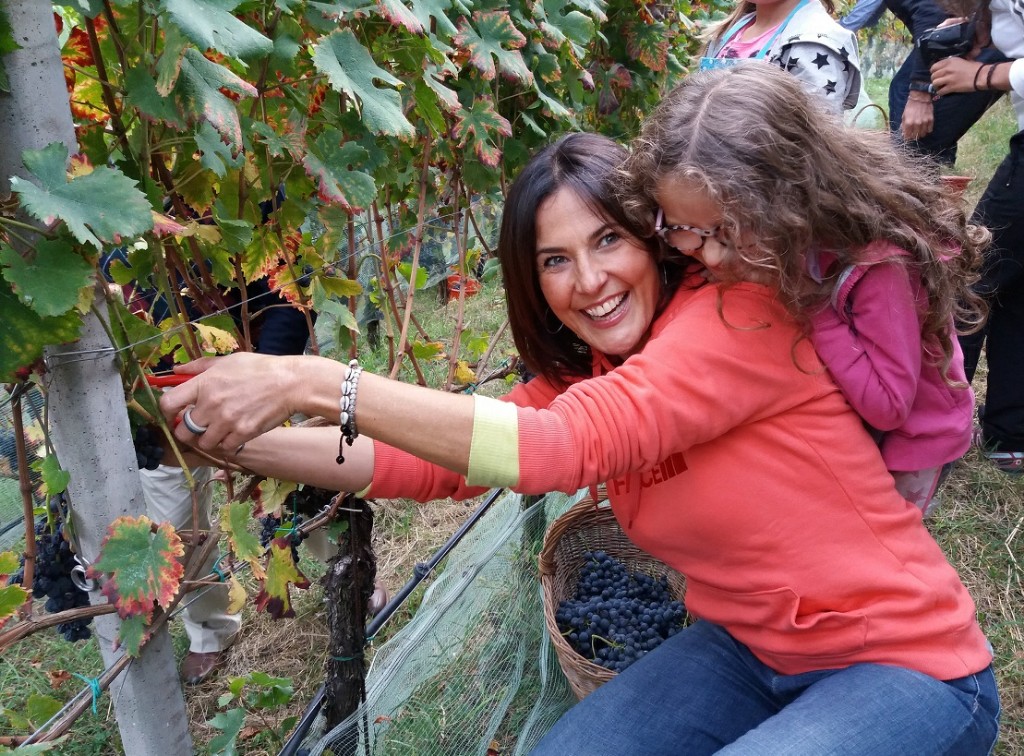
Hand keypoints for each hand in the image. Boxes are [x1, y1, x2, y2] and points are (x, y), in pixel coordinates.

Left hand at [159, 352, 322, 455]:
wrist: (290, 383)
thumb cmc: (259, 368)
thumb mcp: (227, 361)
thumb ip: (199, 367)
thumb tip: (176, 370)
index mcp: (204, 383)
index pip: (168, 404)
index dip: (166, 412)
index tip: (174, 414)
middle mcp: (211, 404)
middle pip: (182, 431)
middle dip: (187, 430)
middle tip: (198, 426)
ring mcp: (227, 421)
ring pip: (203, 443)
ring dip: (208, 439)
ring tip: (219, 430)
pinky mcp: (243, 433)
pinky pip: (224, 447)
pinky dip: (227, 443)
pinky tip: (234, 433)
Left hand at [901, 95, 934, 140]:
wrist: (920, 98)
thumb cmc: (910, 107)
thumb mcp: (904, 116)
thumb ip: (903, 125)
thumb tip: (903, 133)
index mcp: (908, 123)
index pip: (907, 136)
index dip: (907, 137)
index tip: (907, 136)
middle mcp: (917, 124)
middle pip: (915, 136)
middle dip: (913, 136)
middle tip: (913, 133)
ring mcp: (924, 122)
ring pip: (923, 134)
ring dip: (920, 134)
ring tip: (919, 131)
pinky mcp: (931, 120)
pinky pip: (930, 130)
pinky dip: (927, 130)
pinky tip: (925, 128)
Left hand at [930, 57, 981, 94]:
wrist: (981, 75)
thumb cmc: (973, 67)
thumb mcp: (961, 61)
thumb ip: (951, 64)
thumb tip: (943, 67)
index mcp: (949, 61)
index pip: (933, 67)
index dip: (934, 71)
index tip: (938, 74)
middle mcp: (947, 69)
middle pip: (933, 76)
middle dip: (935, 79)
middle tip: (940, 82)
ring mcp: (949, 78)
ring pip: (934, 83)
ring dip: (936, 86)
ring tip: (941, 87)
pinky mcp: (951, 87)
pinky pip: (940, 91)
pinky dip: (941, 92)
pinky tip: (944, 92)